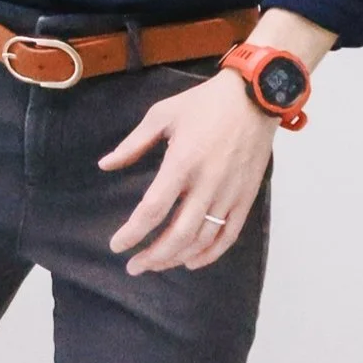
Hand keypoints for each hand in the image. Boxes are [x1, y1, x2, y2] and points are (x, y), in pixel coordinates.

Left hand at [101, 70, 275, 274]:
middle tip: (134, 267)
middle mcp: (208, 183)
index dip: (133, 232)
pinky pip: (229, 234)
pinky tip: (191, 262)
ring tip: (156, 265)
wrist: (256, 96)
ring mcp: (230, 193)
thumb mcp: (162, 115)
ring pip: (202, 239)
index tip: (117, 245)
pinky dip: (210, 254)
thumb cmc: (204, 103)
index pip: (154, 209)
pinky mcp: (246, 197)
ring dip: (177, 258)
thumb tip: (105, 165)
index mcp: (182, 162)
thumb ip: (133, 144)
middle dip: (153, 256)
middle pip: (178, 234)